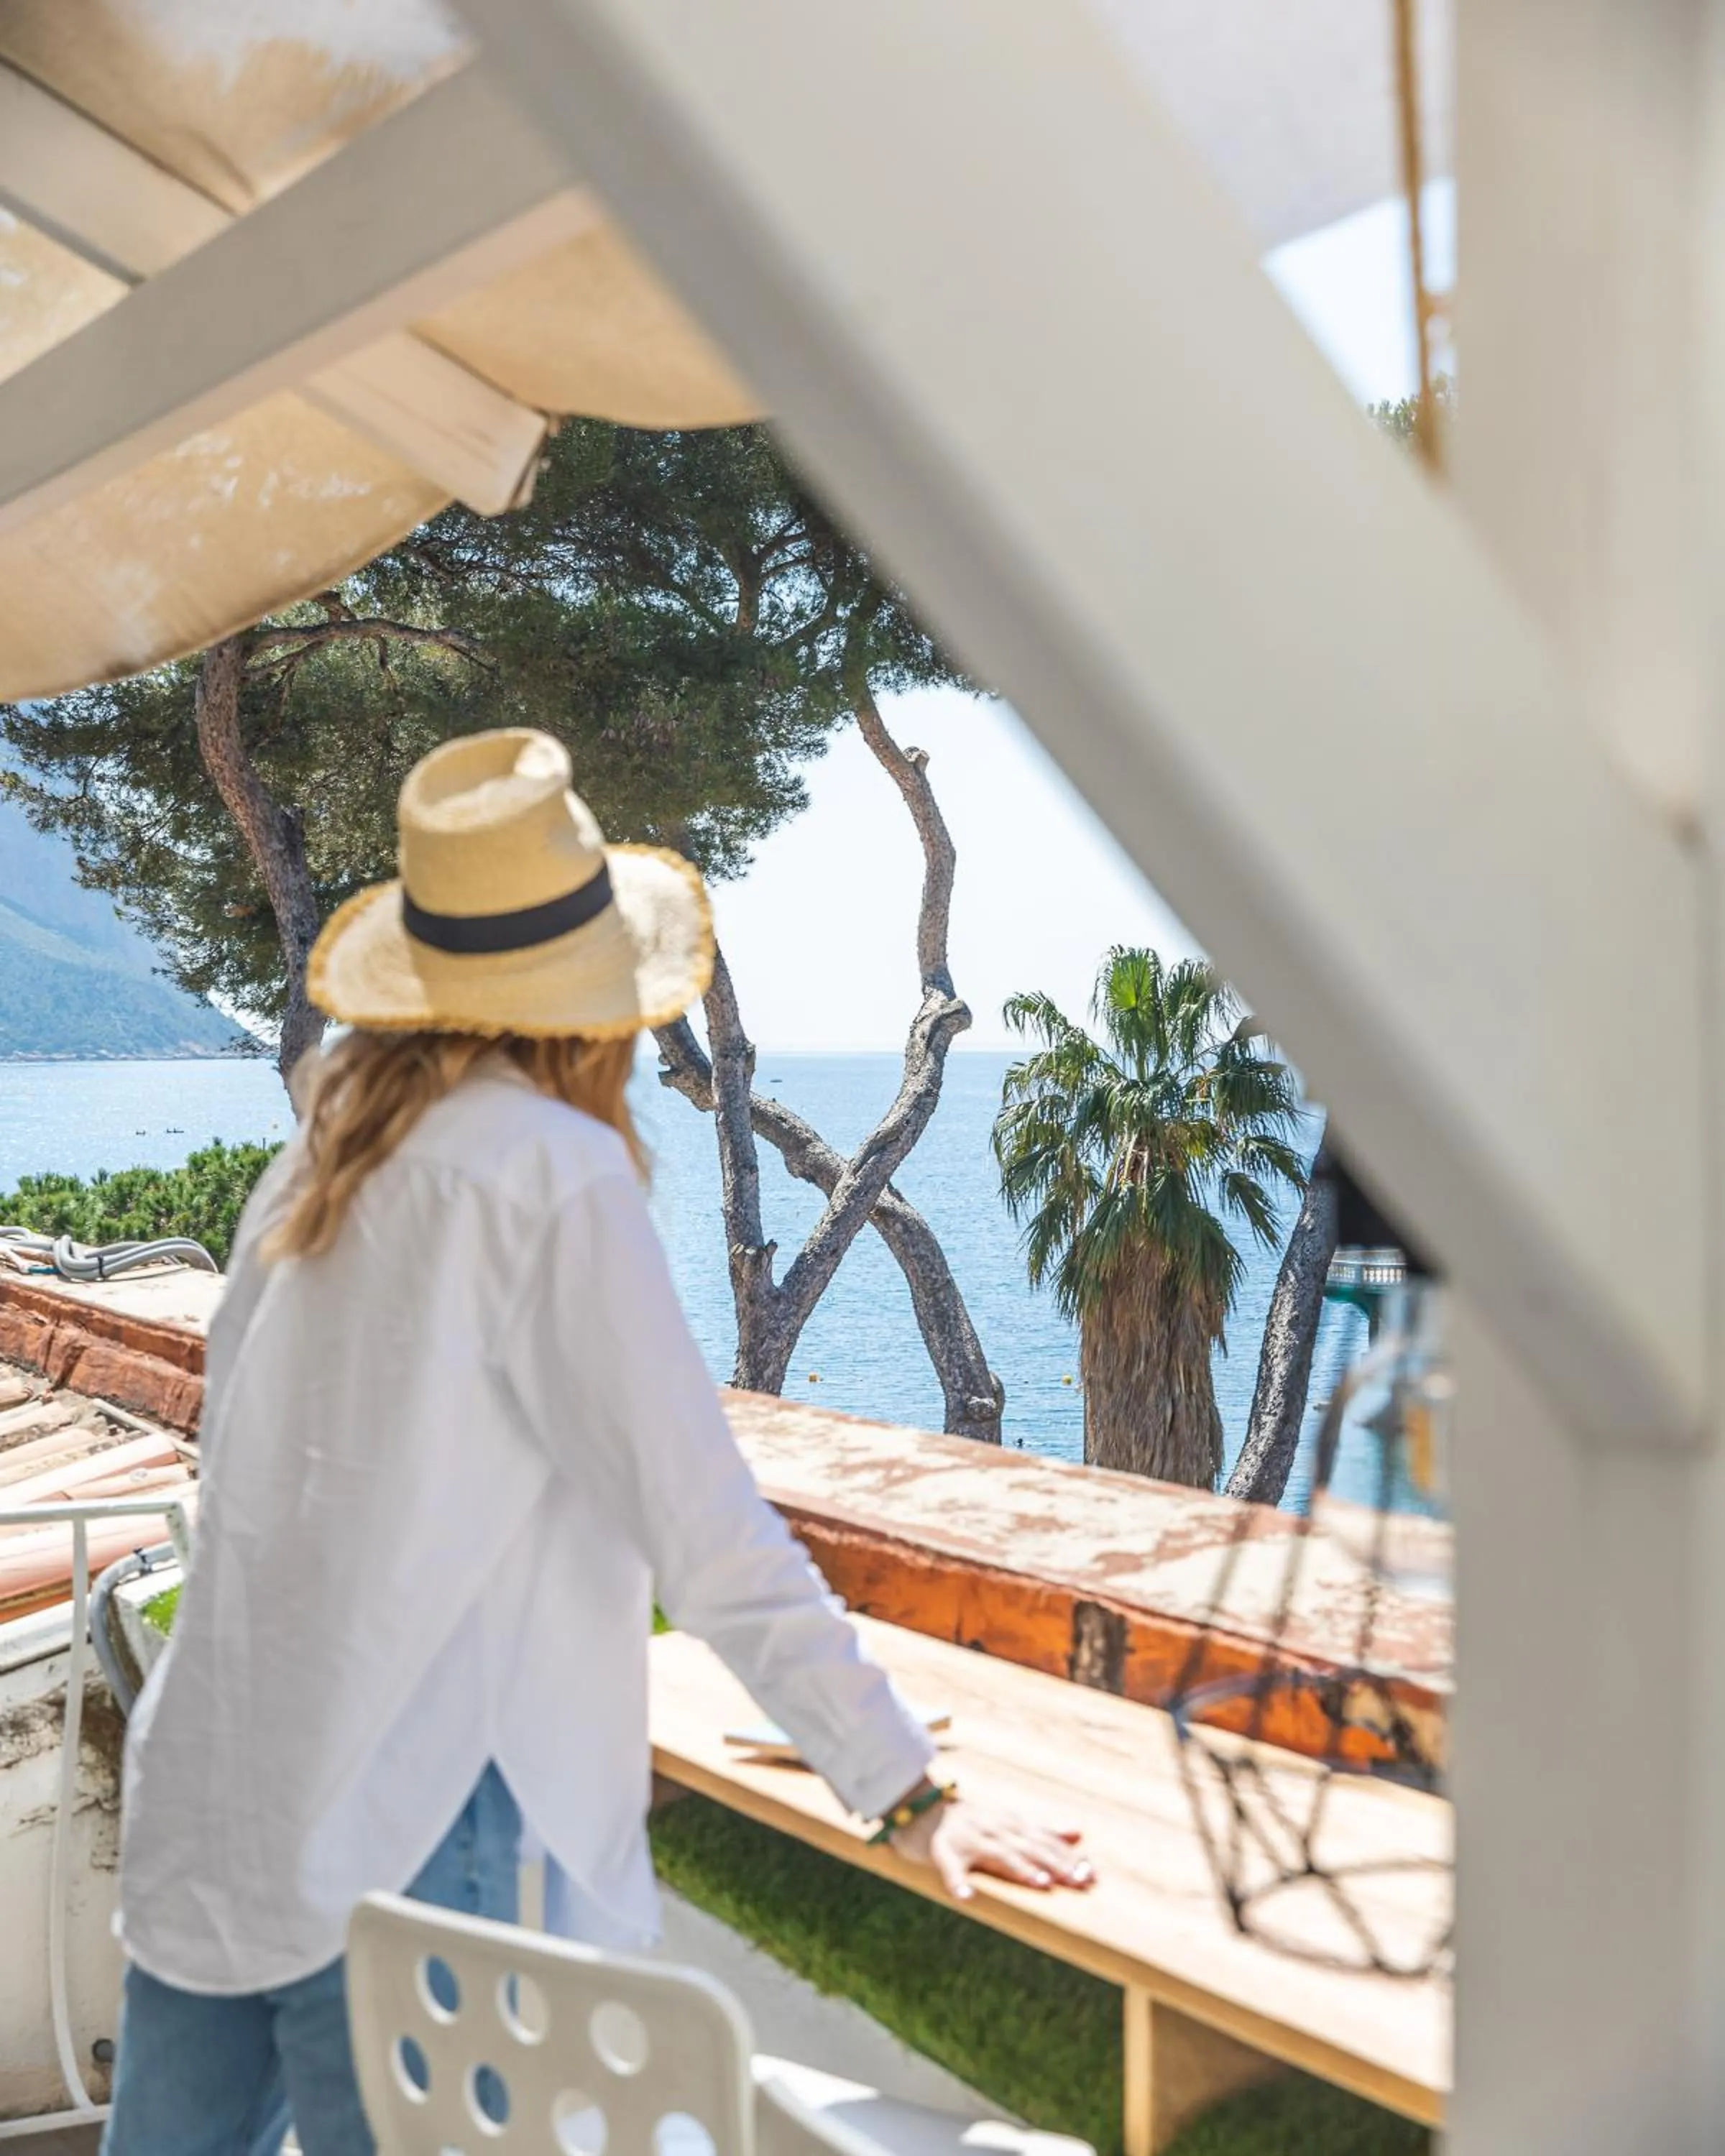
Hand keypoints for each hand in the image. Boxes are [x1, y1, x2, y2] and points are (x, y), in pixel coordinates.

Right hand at [890, 1792, 1093, 1901]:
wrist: (922, 1806)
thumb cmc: (972, 1821)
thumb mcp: (1009, 1822)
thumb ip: (1042, 1830)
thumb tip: (1080, 1833)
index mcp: (1011, 1825)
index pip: (1045, 1842)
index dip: (1069, 1859)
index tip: (1093, 1876)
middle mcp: (995, 1829)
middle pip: (1030, 1848)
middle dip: (1056, 1865)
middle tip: (1080, 1882)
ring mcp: (969, 1839)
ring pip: (998, 1854)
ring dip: (1021, 1869)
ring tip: (1041, 1884)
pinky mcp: (942, 1851)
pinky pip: (950, 1868)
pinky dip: (957, 1882)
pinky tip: (966, 1897)